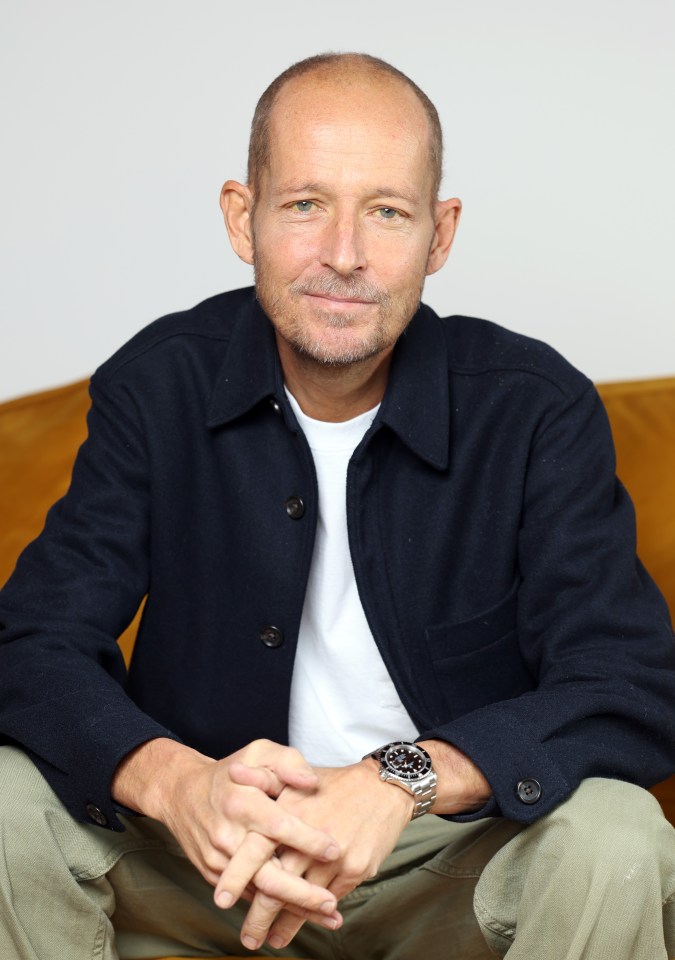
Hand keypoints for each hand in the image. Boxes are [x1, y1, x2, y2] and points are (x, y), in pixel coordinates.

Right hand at [112, 737, 340, 919]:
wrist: (181, 793)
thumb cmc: (231, 771)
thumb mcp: (259, 752)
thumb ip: (288, 763)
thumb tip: (312, 783)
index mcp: (243, 802)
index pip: (278, 825)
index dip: (307, 840)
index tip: (334, 850)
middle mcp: (229, 835)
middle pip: (267, 873)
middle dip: (301, 893)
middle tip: (331, 905)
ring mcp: (219, 859)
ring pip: (259, 892)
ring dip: (293, 910)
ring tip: (329, 919)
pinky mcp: (214, 874)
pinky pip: (248, 894)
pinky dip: (274, 908)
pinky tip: (303, 915)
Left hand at [222, 759, 413, 950]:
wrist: (382, 787)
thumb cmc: (333, 783)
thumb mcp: (295, 770)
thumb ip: (262, 777)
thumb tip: (233, 772)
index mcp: (291, 811)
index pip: (256, 849)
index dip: (237, 877)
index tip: (221, 899)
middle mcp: (310, 836)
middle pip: (276, 884)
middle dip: (258, 916)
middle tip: (247, 937)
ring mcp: (334, 856)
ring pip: (302, 899)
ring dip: (284, 924)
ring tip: (269, 939)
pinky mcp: (355, 869)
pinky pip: (328, 900)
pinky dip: (312, 917)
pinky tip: (301, 925)